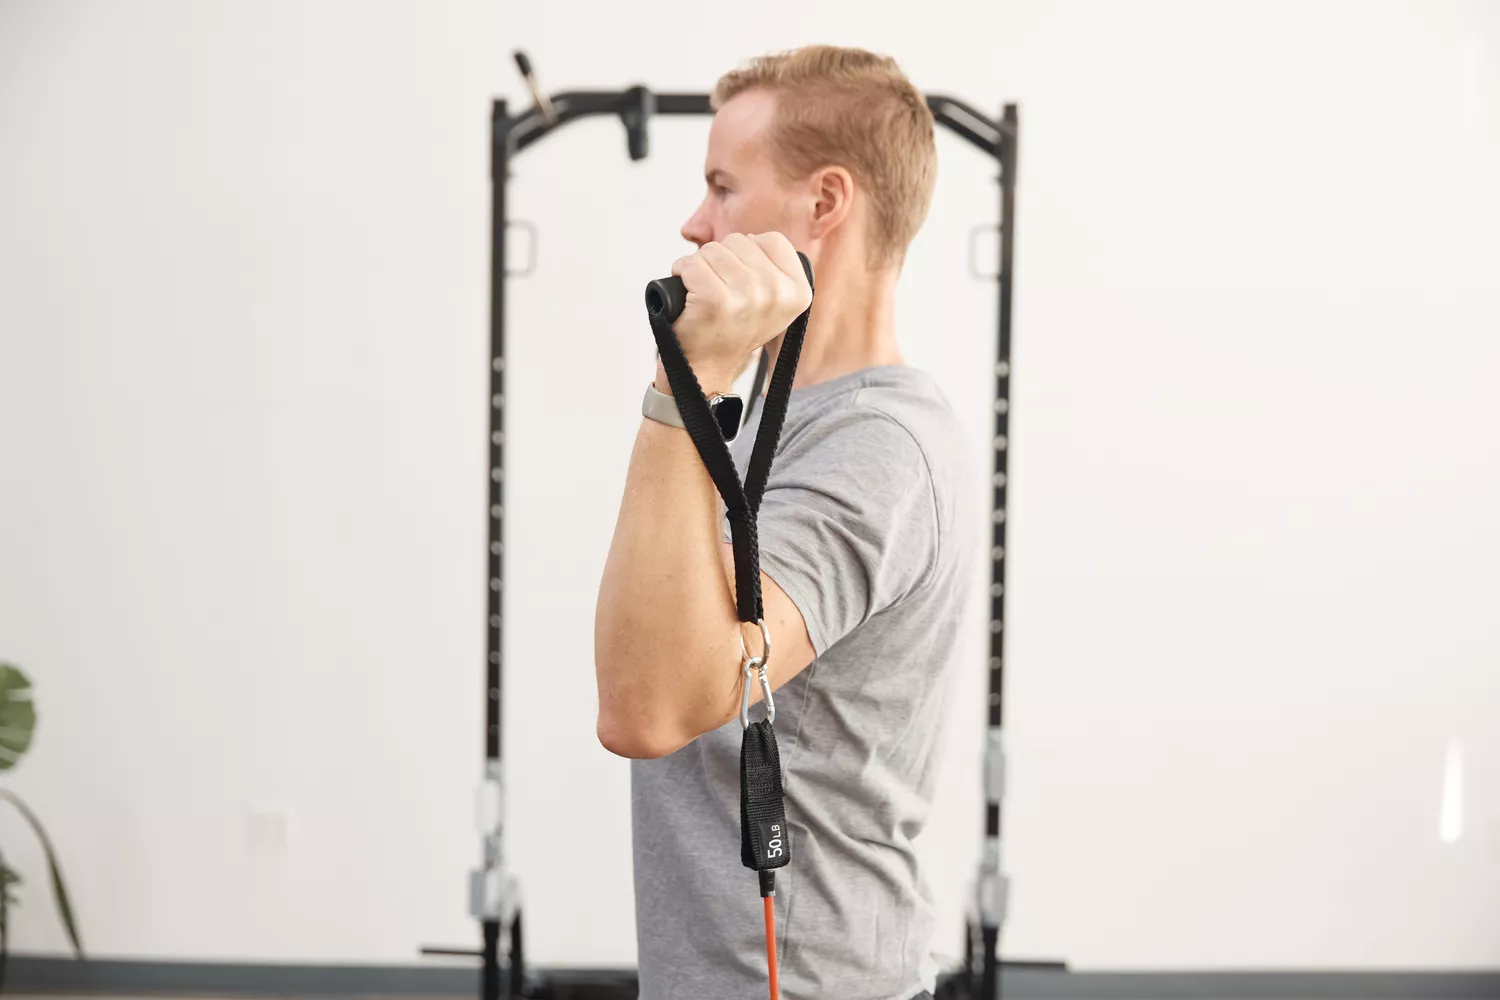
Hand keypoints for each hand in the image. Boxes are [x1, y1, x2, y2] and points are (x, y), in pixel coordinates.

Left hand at [667, 233, 811, 389]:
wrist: (707, 367)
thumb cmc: (732, 329)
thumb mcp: (770, 302)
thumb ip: (773, 269)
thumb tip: (754, 240)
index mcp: (798, 292)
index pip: (771, 240)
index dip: (748, 252)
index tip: (740, 277)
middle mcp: (777, 293)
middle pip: (739, 241)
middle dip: (721, 259)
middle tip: (719, 289)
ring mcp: (748, 296)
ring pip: (712, 250)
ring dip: (699, 266)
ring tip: (703, 292)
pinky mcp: (715, 300)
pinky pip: (690, 264)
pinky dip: (680, 273)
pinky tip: (687, 293)